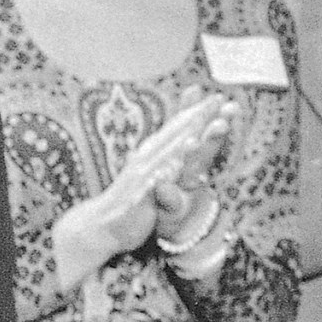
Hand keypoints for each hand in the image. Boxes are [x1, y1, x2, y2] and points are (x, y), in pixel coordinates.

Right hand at [53, 90, 233, 289]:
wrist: (101, 225)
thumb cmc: (133, 195)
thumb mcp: (157, 169)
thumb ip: (173, 150)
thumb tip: (191, 133)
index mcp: (156, 151)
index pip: (180, 128)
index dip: (200, 112)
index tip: (219, 96)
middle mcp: (149, 159)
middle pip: (177, 137)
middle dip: (197, 119)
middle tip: (217, 101)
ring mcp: (141, 179)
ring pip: (164, 160)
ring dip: (180, 149)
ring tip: (196, 137)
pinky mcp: (135, 201)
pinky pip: (147, 192)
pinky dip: (155, 184)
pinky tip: (164, 178)